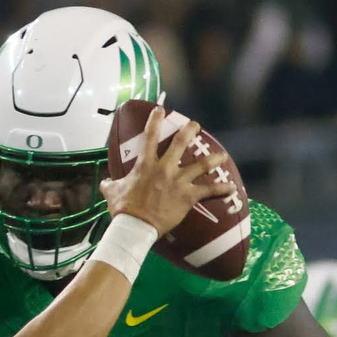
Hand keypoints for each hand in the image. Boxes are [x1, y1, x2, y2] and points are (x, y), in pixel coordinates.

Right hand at [101, 105, 233, 237]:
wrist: (135, 226)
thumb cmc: (123, 208)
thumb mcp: (112, 193)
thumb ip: (110, 184)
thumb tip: (103, 182)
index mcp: (146, 165)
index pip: (150, 136)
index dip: (155, 120)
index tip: (160, 110)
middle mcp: (165, 168)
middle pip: (180, 143)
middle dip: (189, 131)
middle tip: (196, 125)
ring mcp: (178, 181)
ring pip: (201, 166)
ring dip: (213, 159)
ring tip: (222, 155)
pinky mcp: (188, 196)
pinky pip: (208, 191)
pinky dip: (221, 190)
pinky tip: (232, 188)